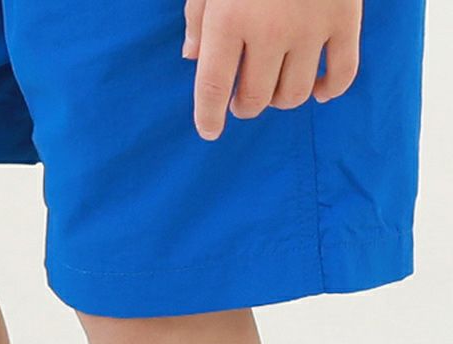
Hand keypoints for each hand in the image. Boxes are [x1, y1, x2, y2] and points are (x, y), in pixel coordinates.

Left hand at [183, 0, 361, 140]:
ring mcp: (311, 27)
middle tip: (240, 99)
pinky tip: (317, 91)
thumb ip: (198, 17)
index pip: (212, 87)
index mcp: (229, 20)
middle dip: (243, 106)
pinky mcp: (346, 18)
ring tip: (273, 87)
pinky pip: (342, 74)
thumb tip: (193, 58)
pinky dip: (329, 90)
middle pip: (254, 98)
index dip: (207, 117)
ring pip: (293, 95)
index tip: (209, 131)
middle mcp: (269, 31)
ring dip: (279, 99)